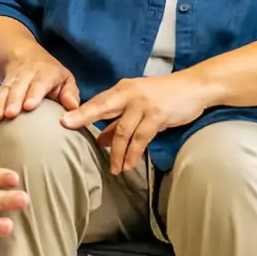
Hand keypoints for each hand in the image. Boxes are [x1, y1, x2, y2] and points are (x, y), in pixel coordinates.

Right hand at [0, 43, 79, 120]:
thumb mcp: (65, 79)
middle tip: (10, 114)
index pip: (40, 82)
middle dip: (13, 100)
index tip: (29, 106)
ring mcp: (13, 79)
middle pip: (19, 86)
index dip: (34, 93)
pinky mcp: (3, 85)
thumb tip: (73, 106)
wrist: (25, 54)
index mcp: (46, 72)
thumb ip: (70, 93)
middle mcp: (27, 73)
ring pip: (5, 90)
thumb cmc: (50, 74)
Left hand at [60, 73, 212, 174]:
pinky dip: (134, 153)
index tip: (63, 120)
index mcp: (123, 89)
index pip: (98, 101)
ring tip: (114, 168)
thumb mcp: (139, 104)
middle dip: (84, 117)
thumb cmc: (164, 96)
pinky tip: (129, 164)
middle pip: (103, 107)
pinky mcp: (157, 115)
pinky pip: (141, 138)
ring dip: (117, 152)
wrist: (193, 87)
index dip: (80, 111)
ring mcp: (143, 104)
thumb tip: (102, 141)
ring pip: (123, 130)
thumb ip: (120, 120)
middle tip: (67, 127)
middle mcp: (130, 94)